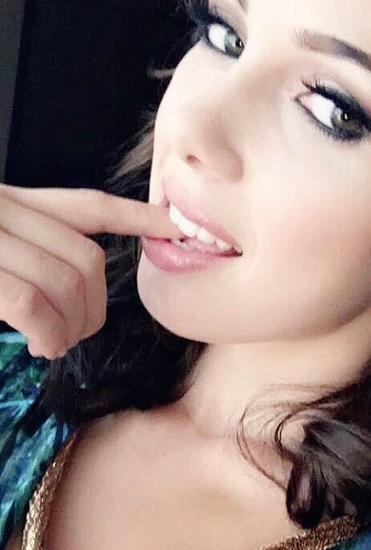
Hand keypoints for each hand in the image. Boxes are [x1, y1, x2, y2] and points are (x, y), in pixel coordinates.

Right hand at [0, 184, 179, 359]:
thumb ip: (33, 256)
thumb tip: (74, 302)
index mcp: (13, 203)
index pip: (90, 206)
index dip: (138, 218)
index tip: (174, 227)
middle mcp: (4, 209)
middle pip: (88, 257)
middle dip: (93, 307)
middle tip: (74, 335)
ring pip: (66, 283)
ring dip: (70, 326)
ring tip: (53, 344)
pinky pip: (32, 305)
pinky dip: (47, 332)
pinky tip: (41, 346)